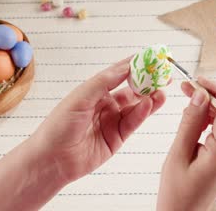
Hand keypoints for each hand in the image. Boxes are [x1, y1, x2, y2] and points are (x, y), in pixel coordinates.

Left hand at [32, 57, 166, 182]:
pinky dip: (143, 113)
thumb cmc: (58, 126)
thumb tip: (126, 67)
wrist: (52, 159)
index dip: (135, 64)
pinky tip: (149, 104)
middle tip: (163, 74)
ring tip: (162, 90)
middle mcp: (105, 104)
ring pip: (136, 106)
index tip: (151, 57)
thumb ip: (104, 82)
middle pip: (131, 89)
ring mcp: (112, 120)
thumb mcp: (80, 98)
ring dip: (149, 98)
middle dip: (148, 82)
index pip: (118, 73)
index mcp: (94, 91)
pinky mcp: (118, 137)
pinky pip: (133, 122)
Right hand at [157, 77, 215, 210]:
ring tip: (188, 99)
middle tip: (187, 87)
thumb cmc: (176, 192)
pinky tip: (196, 117)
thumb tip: (200, 95)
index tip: (196, 80)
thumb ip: (191, 122)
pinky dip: (212, 119)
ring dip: (210, 106)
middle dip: (211, 95)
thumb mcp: (178, 154)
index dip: (214, 90)